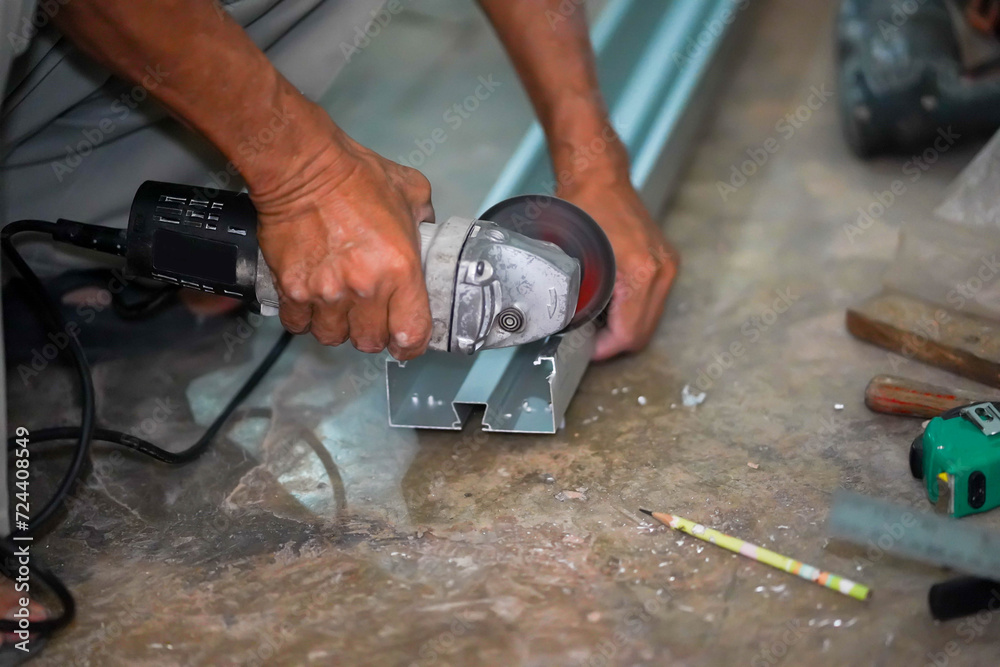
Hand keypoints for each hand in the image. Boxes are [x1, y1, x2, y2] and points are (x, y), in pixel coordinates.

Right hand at [250, 120, 434, 359]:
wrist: (302, 167)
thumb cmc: (356, 176)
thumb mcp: (412, 192)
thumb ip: (426, 221)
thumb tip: (427, 233)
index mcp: (400, 269)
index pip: (412, 333)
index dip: (411, 344)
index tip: (407, 342)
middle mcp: (364, 288)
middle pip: (370, 342)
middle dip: (373, 334)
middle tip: (370, 318)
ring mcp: (326, 292)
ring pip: (333, 337)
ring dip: (338, 328)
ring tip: (339, 308)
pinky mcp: (293, 289)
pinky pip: (299, 324)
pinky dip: (305, 319)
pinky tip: (311, 302)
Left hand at [558, 178, 677, 359]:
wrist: (599, 176)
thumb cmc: (582, 210)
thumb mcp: (572, 259)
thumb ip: (578, 298)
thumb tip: (573, 328)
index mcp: (640, 273)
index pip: (629, 334)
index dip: (605, 350)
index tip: (585, 350)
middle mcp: (662, 271)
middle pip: (643, 332)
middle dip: (615, 342)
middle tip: (587, 340)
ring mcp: (668, 266)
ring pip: (650, 319)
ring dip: (625, 327)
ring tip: (596, 320)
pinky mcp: (667, 261)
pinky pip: (653, 301)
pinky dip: (633, 310)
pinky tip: (610, 302)